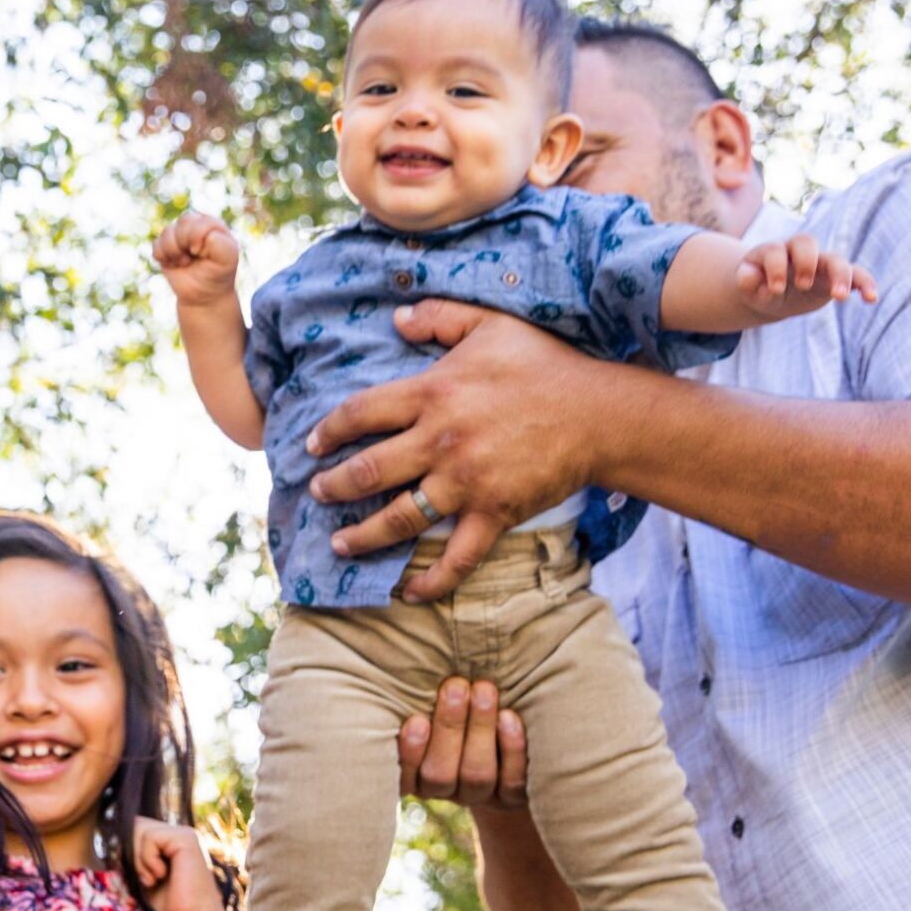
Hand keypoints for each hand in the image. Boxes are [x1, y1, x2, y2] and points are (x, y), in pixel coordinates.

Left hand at [132, 817, 231, 910]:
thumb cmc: (170, 907)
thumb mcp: (144, 877)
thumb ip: (134, 857)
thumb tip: (113, 841)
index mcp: (170, 842)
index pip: (136, 829)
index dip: (127, 850)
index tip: (138, 878)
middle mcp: (177, 834)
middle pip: (135, 824)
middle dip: (131, 853)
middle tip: (145, 879)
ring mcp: (183, 834)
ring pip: (139, 828)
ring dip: (139, 859)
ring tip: (153, 879)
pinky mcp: (186, 838)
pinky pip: (150, 837)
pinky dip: (148, 859)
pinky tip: (162, 875)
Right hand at [151, 210, 241, 307]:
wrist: (203, 294)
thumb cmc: (218, 274)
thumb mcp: (227, 260)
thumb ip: (222, 245)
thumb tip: (208, 236)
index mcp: (212, 224)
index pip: (199, 221)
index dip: (196, 236)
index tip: (200, 252)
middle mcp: (195, 225)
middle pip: (183, 221)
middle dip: (184, 242)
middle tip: (192, 257)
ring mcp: (179, 235)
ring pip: (167, 232)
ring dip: (174, 252)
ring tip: (185, 263)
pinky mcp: (164, 246)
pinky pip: (156, 245)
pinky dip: (163, 257)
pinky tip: (174, 264)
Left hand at [304, 300, 606, 597]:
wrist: (598, 413)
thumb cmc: (544, 365)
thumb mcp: (489, 324)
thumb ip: (439, 317)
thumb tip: (396, 317)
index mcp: (432, 394)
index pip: (361, 414)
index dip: (329, 430)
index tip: (312, 445)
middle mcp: (439, 441)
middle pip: (368, 471)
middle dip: (333, 487)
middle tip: (318, 493)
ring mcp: (465, 482)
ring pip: (398, 518)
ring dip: (362, 536)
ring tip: (340, 544)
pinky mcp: (493, 513)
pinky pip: (457, 558)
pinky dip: (431, 581)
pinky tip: (407, 594)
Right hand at [398, 677, 529, 809]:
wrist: (500, 732)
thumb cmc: (452, 706)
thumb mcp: (429, 705)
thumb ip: (415, 697)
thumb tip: (395, 655)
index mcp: (412, 774)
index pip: (403, 774)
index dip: (409, 752)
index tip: (415, 720)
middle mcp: (442, 790)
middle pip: (440, 775)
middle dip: (449, 728)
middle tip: (456, 686)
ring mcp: (478, 795)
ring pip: (477, 775)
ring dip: (480, 730)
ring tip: (484, 690)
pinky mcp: (511, 796)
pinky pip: (512, 781)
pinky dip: (511, 749)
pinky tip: (509, 717)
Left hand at [734, 234, 878, 320]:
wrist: (772, 293)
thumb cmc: (757, 287)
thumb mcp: (748, 287)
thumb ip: (746, 280)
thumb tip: (748, 275)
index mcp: (773, 250)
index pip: (775, 251)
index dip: (776, 268)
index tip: (775, 289)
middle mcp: (798, 252)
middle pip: (807, 243)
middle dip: (806, 262)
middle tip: (802, 285)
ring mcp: (820, 263)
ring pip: (836, 259)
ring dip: (840, 275)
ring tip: (840, 297)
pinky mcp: (836, 277)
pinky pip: (856, 275)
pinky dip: (865, 283)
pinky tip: (871, 298)